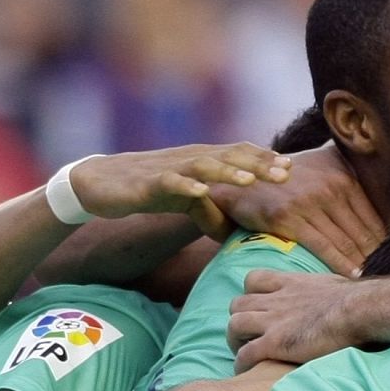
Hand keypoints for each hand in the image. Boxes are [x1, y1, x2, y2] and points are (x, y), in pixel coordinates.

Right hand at [69, 143, 290, 236]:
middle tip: (285, 173)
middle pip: (229, 157)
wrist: (97, 183)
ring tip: (250, 181)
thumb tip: (235, 235)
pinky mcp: (147, 182)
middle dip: (258, 164)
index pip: (239, 155)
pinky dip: (185, 186)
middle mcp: (190, 159)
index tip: (292, 169)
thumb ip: (211, 212)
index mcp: (202, 161)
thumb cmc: (148, 189)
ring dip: (227, 172)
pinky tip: (200, 192)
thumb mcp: (185, 203)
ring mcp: (169, 169)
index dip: (264, 160)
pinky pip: (169, 183)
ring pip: (203, 166)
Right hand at [208, 144, 385, 276]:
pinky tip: (353, 277)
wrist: (238, 180)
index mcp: (342, 175)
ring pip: (346, 241)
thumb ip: (347, 179)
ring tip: (376, 282)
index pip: (372, 215)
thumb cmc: (285, 180)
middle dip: (378, 256)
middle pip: (363, 230)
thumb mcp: (320, 167)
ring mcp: (309, 202)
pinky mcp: (289, 218)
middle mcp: (329, 186)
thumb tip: (378, 198)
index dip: (385, 241)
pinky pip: (324, 247)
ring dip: (363, 264)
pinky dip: (341, 264)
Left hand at [228, 270, 360, 369]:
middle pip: (238, 303)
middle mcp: (276, 299)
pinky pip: (245, 354)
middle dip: (239, 318)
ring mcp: (273, 321)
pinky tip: (247, 371)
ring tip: (244, 352)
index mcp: (291, 283)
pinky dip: (242, 363)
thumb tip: (346, 295)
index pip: (255, 279)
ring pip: (234, 325)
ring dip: (236, 340)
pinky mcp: (274, 343)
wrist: (359, 310)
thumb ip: (329, 291)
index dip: (251, 294)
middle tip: (248, 334)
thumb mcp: (338, 286)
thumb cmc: (359, 301)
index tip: (258, 306)